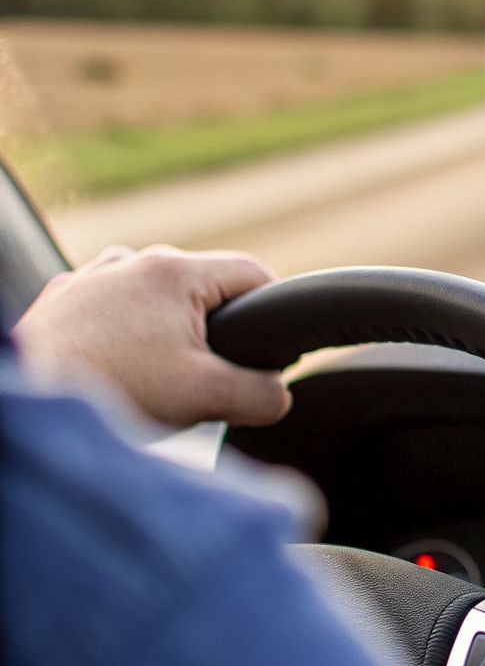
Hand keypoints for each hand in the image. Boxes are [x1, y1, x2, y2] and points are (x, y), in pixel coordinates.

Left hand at [12, 245, 287, 427]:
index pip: (254, 274)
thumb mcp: (207, 399)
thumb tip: (278, 395)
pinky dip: (122, 336)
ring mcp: (91, 278)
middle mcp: (132, 262)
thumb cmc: (111, 392)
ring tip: (154, 378)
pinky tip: (115, 372)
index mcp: (175, 272)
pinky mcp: (60, 301)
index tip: (271, 350)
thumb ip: (261, 395)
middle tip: (204, 379)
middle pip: (202, 287)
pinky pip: (110, 310)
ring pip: (153, 298)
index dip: (273, 311)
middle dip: (213, 330)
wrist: (25, 403)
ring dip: (165, 331)